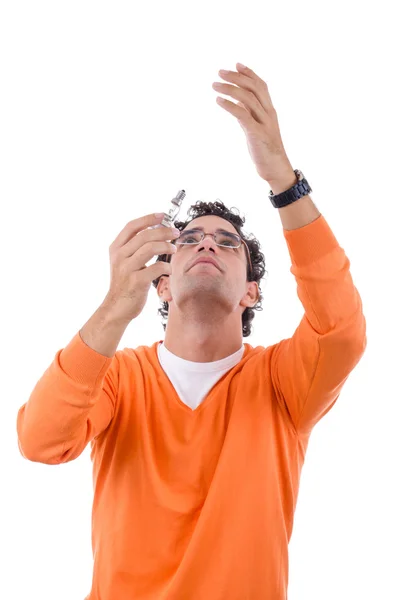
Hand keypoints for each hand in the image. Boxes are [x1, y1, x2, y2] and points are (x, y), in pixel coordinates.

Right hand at [103, 213, 179, 323]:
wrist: (117, 307)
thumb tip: (158, 231)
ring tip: (174, 249)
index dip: (148, 218)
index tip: (163, 216)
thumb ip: (134, 247)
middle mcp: (119, 256)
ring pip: (150, 248)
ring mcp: (127, 268)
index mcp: (116, 248)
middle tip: (175, 232)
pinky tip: (169, 269)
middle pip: (144, 235)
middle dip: (163, 231)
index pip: (132, 226)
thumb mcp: (123, 261)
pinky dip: (166, 266)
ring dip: (166, 246)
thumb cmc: (125, 282)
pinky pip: (156, 267)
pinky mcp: (136, 282)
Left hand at [212, 63, 292, 182]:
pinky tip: (219, 101)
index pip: (261, 86)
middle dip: (236, 77)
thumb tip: (237, 101)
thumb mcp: (257, 128)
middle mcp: (268, 114)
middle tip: (220, 72)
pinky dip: (230, 105)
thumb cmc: (265, 150)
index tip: (237, 64)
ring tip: (215, 85)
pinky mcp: (257, 134)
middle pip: (254, 88)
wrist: (276, 169)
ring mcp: (264, 123)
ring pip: (248, 98)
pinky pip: (243, 115)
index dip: (250, 73)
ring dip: (229, 89)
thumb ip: (249, 114)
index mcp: (269, 111)